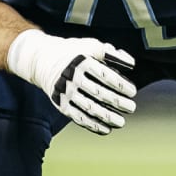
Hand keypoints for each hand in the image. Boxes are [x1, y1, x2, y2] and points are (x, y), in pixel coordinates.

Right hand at [6, 29, 136, 134]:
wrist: (42, 60)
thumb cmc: (73, 52)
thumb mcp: (90, 46)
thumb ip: (111, 53)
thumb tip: (131, 63)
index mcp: (81, 61)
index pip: (104, 75)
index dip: (120, 84)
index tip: (133, 92)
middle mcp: (72, 77)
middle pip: (98, 93)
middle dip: (117, 102)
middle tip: (131, 107)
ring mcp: (65, 92)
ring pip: (89, 108)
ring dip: (107, 117)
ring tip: (121, 122)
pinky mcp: (61, 104)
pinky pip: (78, 117)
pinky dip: (93, 125)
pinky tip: (106, 129)